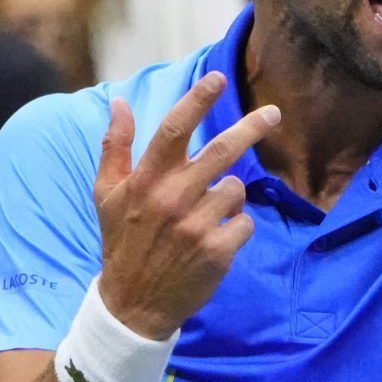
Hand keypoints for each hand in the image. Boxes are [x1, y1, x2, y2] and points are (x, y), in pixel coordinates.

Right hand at [94, 71, 280, 339]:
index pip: (173, 130)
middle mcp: (171, 198)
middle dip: (252, 127)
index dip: (198, 100)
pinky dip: (237, 226)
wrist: (133, 304)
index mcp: (145, 181)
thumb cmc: (123, 242)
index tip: (219, 78)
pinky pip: (245, 222)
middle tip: (274, 113)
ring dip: (230, 196)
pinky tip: (217, 239)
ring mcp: (195, 226)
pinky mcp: (216, 252)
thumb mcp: (107, 194)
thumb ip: (114, 147)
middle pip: (221, 151)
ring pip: (236, 189)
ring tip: (209, 213)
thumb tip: (118, 102)